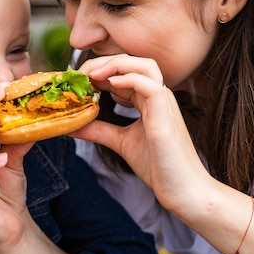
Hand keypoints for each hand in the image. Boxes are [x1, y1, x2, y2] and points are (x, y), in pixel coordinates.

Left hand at [75, 54, 210, 209]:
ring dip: (116, 65)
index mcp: (149, 100)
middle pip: (133, 62)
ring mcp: (164, 104)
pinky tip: (109, 85)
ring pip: (145, 66)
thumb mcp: (120, 142)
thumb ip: (99, 130)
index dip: (100, 70)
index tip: (77, 80)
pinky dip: (129, 79)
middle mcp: (158, 97)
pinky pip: (151, 86)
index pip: (125, 71)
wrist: (182, 191)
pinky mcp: (166, 118)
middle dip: (104, 62)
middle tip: (79, 74)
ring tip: (93, 74)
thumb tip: (71, 125)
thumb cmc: (158, 167)